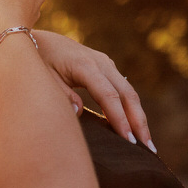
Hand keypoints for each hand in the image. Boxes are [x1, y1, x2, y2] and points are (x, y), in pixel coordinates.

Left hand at [35, 30, 155, 149]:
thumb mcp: (44, 79)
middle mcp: (101, 63)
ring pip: (129, 93)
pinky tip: (134, 127)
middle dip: (139, 122)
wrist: (41, 39)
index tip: (128, 140)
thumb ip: (62, 96)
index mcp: (84, 66)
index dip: (119, 119)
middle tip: (148, 148)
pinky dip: (131, 109)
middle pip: (127, 94)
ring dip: (139, 117)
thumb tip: (79, 113)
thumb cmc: (39, 61)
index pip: (108, 96)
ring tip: (147, 143)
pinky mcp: (107, 68)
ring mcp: (106, 64)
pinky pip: (123, 90)